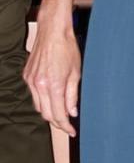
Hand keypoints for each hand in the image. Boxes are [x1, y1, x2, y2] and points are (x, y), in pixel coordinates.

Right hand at [23, 18, 81, 136]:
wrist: (52, 31)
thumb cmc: (67, 49)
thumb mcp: (76, 74)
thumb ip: (72, 95)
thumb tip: (72, 112)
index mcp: (53, 86)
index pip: (58, 115)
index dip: (65, 126)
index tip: (72, 131)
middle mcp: (39, 85)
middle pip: (46, 114)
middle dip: (57, 122)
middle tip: (68, 124)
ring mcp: (30, 81)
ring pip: (38, 106)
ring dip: (49, 112)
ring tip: (61, 113)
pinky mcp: (26, 76)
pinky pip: (34, 95)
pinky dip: (43, 100)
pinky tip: (52, 98)